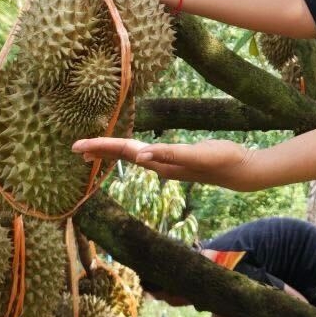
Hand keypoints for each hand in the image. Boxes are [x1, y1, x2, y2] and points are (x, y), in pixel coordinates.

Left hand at [71, 136, 258, 188]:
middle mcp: (159, 162)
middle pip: (122, 154)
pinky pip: (146, 155)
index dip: (100, 147)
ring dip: (112, 152)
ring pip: (132, 155)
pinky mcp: (176, 159)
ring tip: (92, 151)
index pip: (123, 151)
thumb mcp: (196, 155)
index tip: (77, 146)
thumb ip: (168, 155)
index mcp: (159, 160)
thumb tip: (138, 155)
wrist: (241, 170)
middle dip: (99, 150)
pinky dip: (132, 152)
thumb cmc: (221, 161)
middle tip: (74, 147)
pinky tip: (130, 152)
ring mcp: (167, 162)